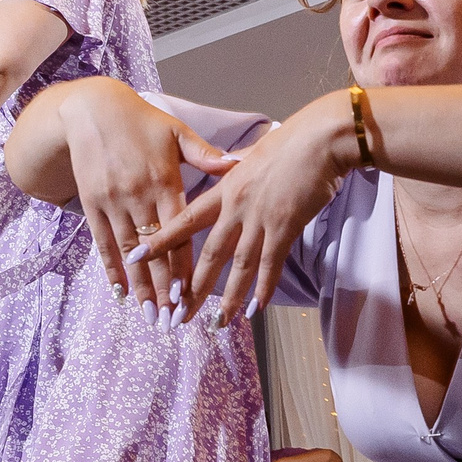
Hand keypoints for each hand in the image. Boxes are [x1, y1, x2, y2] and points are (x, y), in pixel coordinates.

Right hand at [49, 79, 236, 310]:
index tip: (190, 293)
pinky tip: (120, 292)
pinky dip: (111, 267)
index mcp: (164, 180)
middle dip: (163, 287)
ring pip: (129, 251)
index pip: (178, 232)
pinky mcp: (92, 203)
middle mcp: (138, 195)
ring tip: (151, 315)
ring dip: (140, 286)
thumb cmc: (140, 120)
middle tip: (173, 319)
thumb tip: (237, 165)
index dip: (183, 264)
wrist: (90, 108)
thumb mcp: (176, 132)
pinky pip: (103, 241)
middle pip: (154, 250)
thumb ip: (205, 155)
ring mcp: (113, 201)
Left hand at [138, 89, 357, 325]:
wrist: (322, 138)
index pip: (186, 219)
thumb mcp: (254, 152)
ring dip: (228, 297)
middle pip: (208, 253)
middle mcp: (236, 206)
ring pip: (238, 265)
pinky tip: (256, 309)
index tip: (139, 256)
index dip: (162, 240)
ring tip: (217, 322)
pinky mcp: (285, 226)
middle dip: (193, 287)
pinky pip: (270, 264)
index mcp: (225, 187)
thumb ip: (237, 165)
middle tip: (179, 312)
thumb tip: (229, 164)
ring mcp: (260, 218)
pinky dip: (263, 288)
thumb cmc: (293, 141)